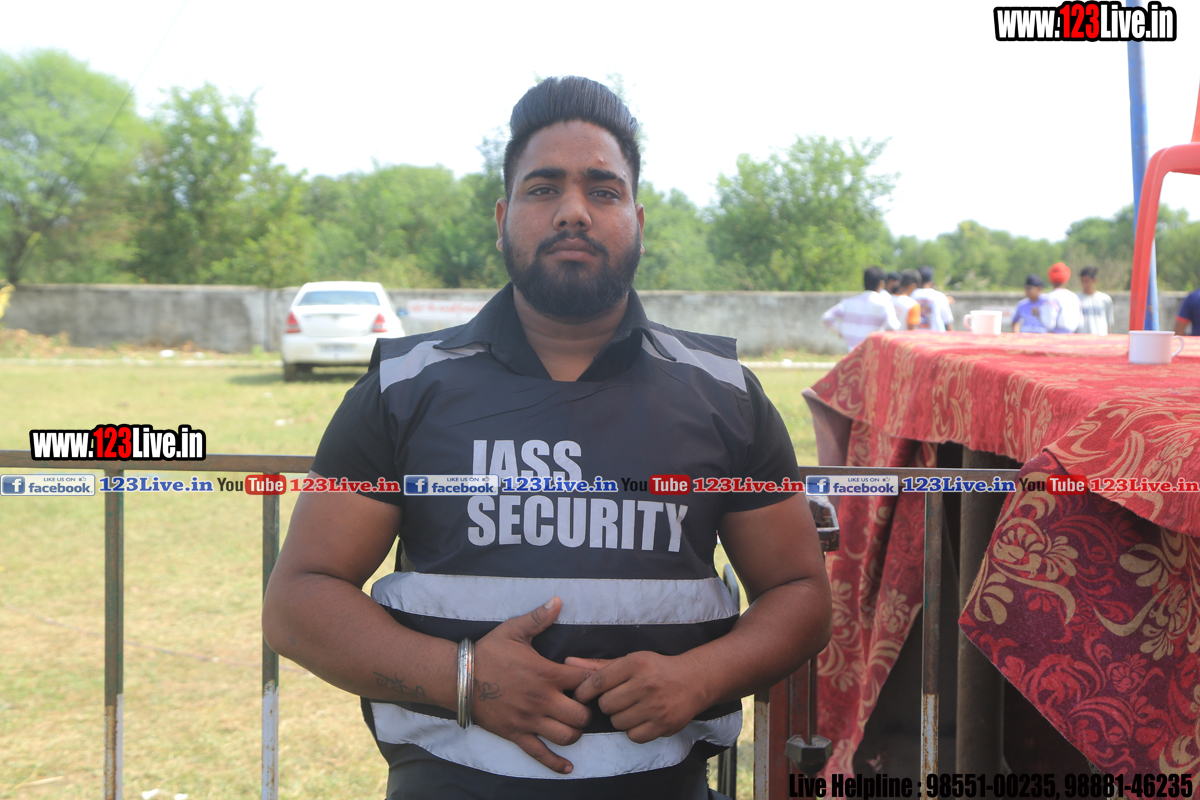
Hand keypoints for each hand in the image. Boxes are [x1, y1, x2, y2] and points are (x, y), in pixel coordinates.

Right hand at [472, 597, 593, 774]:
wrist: (459, 677)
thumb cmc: (488, 652)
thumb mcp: (514, 630)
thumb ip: (539, 617)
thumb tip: (558, 600)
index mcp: (546, 674)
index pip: (585, 682)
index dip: (593, 683)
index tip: (591, 681)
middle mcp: (542, 700)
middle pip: (581, 716)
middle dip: (587, 712)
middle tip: (582, 705)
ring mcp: (530, 720)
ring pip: (567, 736)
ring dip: (574, 732)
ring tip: (572, 724)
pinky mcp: (517, 735)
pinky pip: (540, 754)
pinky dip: (556, 763)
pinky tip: (567, 767)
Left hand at [570, 651, 710, 743]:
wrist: (693, 681)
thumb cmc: (655, 669)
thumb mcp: (630, 661)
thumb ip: (598, 665)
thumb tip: (568, 662)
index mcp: (636, 664)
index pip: (598, 681)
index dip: (584, 691)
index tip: (581, 695)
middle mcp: (646, 684)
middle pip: (606, 705)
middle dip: (606, 704)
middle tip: (616, 699)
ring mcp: (656, 706)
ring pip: (617, 722)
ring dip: (619, 718)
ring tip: (631, 708)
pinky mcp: (664, 725)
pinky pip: (633, 736)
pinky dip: (633, 730)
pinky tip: (641, 718)